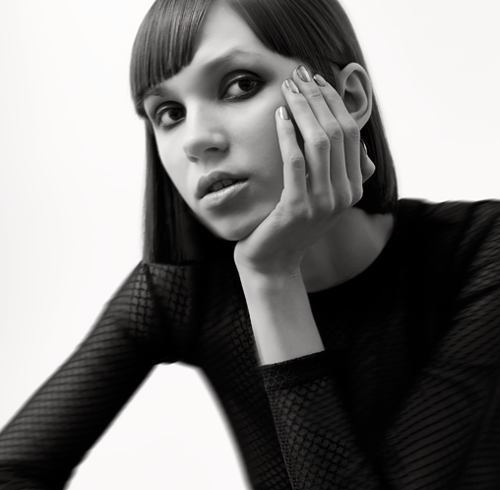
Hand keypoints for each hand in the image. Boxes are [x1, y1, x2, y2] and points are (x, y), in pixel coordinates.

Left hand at [234, 65, 374, 275]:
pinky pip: (296, 162)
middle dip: (318, 98)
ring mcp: (323, 204)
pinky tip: (279, 116)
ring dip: (303, 109)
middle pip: (338, 133)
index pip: (351, 134)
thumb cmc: (291, 224)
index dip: (335, 102)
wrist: (273, 261)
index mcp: (354, 188)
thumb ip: (333, 167)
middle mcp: (344, 196)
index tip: (317, 79)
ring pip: (320, 143)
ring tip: (288, 88)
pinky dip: (287, 135)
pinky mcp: (297, 208)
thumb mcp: (320, 195)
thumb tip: (343, 127)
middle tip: (300, 74)